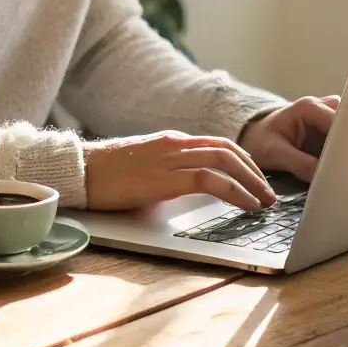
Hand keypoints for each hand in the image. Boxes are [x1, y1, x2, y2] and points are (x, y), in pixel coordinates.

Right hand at [83, 131, 277, 212]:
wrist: (78, 171)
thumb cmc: (105, 176)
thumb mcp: (144, 169)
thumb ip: (168, 173)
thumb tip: (191, 191)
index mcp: (172, 141)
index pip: (219, 144)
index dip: (244, 161)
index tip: (258, 179)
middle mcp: (176, 144)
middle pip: (228, 151)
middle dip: (255, 172)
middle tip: (270, 193)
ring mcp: (170, 158)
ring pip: (225, 162)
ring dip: (251, 182)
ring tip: (265, 201)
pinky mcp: (164, 178)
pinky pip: (209, 180)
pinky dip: (234, 191)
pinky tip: (246, 205)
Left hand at [239, 95, 340, 182]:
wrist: (256, 139)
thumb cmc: (261, 141)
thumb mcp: (275, 153)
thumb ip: (300, 164)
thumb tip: (324, 176)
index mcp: (309, 107)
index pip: (339, 121)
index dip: (346, 141)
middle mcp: (323, 107)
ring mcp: (328, 118)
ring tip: (347, 168)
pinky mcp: (330, 131)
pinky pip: (345, 140)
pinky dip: (344, 153)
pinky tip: (343, 167)